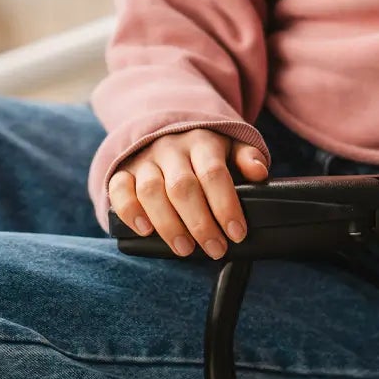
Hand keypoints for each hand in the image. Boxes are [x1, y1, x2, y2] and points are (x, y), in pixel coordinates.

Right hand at [108, 129, 269, 259]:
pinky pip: (119, 189)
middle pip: (183, 188)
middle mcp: (170, 148)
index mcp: (201, 141)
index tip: (237, 233)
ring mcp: (144, 159)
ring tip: (185, 249)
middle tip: (215, 249)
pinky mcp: (123, 170)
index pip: (214, 174)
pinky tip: (145, 231)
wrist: (165, 129)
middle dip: (200, 224)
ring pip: (151, 192)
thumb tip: (258, 172)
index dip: (225, 206)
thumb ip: (247, 157)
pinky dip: (130, 211)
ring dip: (168, 225)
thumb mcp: (232, 146)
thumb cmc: (205, 150)